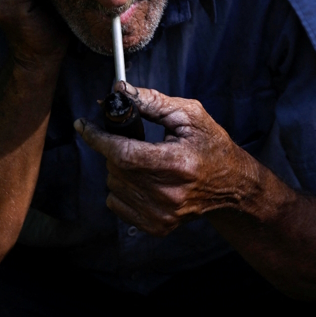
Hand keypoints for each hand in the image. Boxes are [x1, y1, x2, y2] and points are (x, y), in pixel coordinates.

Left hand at [74, 82, 260, 235]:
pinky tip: (143, 180)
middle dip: (115, 148)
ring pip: (113, 184)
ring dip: (119, 168)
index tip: (84, 125)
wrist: (230, 185)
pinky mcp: (156, 226)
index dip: (99, 138)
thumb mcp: (189, 115)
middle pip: (116, 167)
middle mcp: (169, 194)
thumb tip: (121, 90)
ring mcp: (162, 214)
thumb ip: (152, 101)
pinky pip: (116, 203)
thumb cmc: (211, 146)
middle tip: (134, 140)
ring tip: (145, 161)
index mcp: (178, 164)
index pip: (124, 154)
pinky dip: (122, 188)